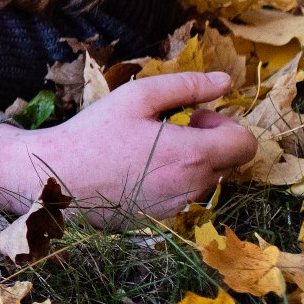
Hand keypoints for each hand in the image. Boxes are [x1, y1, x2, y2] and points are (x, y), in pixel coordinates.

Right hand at [0, 71, 256, 221]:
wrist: (57, 180)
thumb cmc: (95, 134)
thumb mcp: (138, 97)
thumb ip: (187, 86)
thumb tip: (226, 82)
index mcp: (192, 155)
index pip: (245, 144)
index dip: (226, 125)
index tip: (194, 117)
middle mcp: (193, 188)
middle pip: (229, 162)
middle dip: (210, 141)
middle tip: (170, 129)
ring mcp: (179, 209)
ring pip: (208, 181)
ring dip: (192, 162)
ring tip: (150, 150)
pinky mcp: (163, 221)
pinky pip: (186, 197)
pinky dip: (174, 181)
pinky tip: (140, 171)